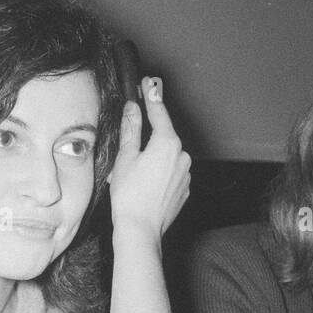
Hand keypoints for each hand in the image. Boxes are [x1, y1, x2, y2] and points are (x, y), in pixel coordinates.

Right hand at [107, 77, 191, 240]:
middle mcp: (183, 155)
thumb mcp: (125, 157)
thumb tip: (133, 108)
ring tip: (132, 176)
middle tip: (127, 154)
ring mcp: (186, 173)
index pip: (159, 113)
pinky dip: (159, 174)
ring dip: (152, 159)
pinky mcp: (185, 188)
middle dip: (146, 140)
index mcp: (168, 143)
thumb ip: (131, 129)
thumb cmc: (130, 194)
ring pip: (167, 157)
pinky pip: (171, 173)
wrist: (141, 229)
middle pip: (163, 136)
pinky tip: (144, 186)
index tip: (148, 83)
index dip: (152, 97)